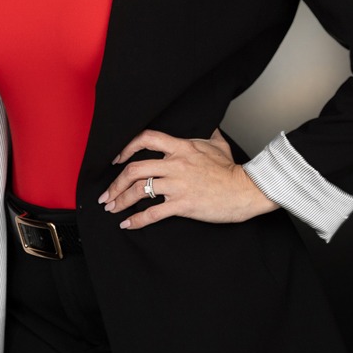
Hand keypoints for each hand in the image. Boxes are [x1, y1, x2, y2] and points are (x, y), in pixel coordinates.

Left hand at [99, 128, 278, 229]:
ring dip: (120, 201)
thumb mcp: (218, 146)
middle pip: (134, 169)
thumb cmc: (232, 170)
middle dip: (115, 183)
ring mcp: (177, 185)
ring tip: (112, 208)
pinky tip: (128, 224)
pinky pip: (152, 213)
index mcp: (181, 147)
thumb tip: (211, 127)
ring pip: (138, 191)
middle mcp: (175, 164)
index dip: (126, 148)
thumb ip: (209, 136)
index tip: (117, 159)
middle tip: (107, 194)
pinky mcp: (182, 205)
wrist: (244, 190)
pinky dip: (136, 221)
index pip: (146, 139)